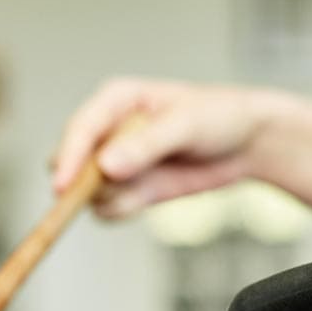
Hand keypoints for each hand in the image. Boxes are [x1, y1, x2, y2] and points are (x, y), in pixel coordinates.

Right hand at [52, 77, 311, 230]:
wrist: (248, 142)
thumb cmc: (219, 117)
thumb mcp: (185, 125)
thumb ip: (145, 145)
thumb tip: (106, 166)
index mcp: (115, 101)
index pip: (79, 129)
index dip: (69, 158)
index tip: (63, 187)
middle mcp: (108, 132)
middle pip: (72, 165)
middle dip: (87, 183)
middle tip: (119, 188)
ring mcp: (116, 163)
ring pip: (89, 193)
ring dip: (113, 197)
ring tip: (150, 185)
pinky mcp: (129, 188)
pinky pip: (109, 209)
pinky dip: (125, 210)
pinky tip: (152, 197)